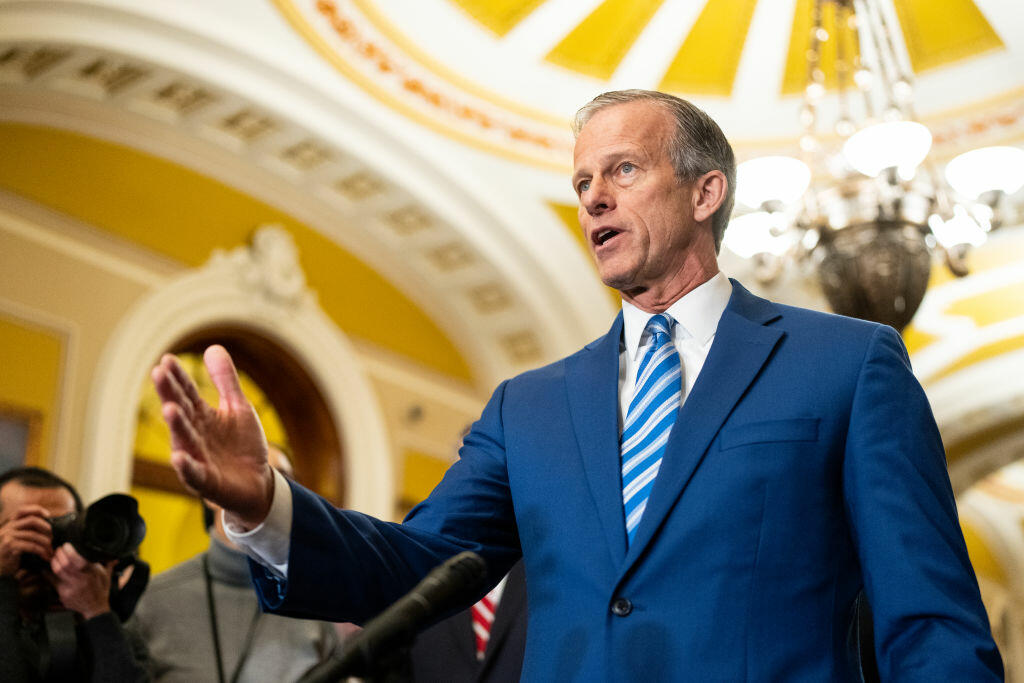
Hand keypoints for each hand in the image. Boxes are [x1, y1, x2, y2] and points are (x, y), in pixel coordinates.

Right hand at [0, 506, 53, 575]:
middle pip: (32, 520)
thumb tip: (48, 526)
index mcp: (10, 524)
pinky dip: (41, 551)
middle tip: (52, 539)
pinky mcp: (8, 547)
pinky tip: (45, 556)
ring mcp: (7, 536)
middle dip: (46, 528)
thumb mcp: (17, 540)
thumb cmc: (11, 555)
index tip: (49, 515)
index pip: (22, 510)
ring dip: (46, 543)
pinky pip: (30, 546)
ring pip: (33, 535)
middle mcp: (7, 528)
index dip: (36, 510)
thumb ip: (27, 531)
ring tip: (50, 551)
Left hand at [49, 543, 112, 619]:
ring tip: (54, 557)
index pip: (78, 560)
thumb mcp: (106, 575)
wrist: (95, 608)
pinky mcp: (63, 594)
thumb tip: (113, 554)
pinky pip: (53, 581)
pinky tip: (46, 569)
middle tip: (58, 549)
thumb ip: (107, 563)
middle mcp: (81, 580)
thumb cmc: (101, 590)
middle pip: (65, 564)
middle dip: (59, 554)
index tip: (66, 545)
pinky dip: (48, 574)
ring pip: (57, 572)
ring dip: (53, 562)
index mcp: (92, 573)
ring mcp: (71, 588)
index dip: (69, 552)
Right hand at [151, 345, 273, 527]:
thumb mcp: (238, 407)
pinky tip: (179, 457)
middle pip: (181, 411)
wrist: (258, 483)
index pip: (187, 393)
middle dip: (169, 394)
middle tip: (158, 373)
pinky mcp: (207, 481)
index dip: (178, 377)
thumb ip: (225, 381)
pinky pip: (194, 474)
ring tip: (169, 408)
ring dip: (177, 425)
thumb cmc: (242, 445)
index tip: (167, 359)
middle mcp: (195, 435)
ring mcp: (198, 458)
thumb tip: (213, 347)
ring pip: (184, 440)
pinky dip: (186, 467)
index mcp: (202, 416)